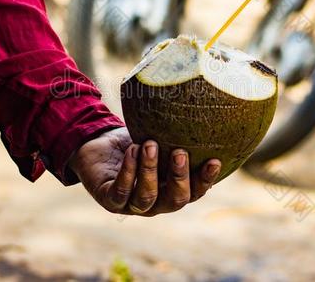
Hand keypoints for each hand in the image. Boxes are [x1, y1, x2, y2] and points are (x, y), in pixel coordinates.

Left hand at [69, 128, 220, 216]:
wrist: (100, 144)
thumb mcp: (159, 139)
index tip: (214, 160)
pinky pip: (120, 191)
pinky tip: (132, 150)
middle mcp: (155, 203)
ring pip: (146, 196)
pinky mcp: (110, 199)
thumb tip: (206, 108)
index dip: (205, 180)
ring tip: (149, 144)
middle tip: (179, 153)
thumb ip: (178, 136)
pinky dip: (128, 170)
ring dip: (150, 170)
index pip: (194, 192)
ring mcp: (131, 205)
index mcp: (172, 191)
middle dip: (179, 177)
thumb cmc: (136, 141)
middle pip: (174, 201)